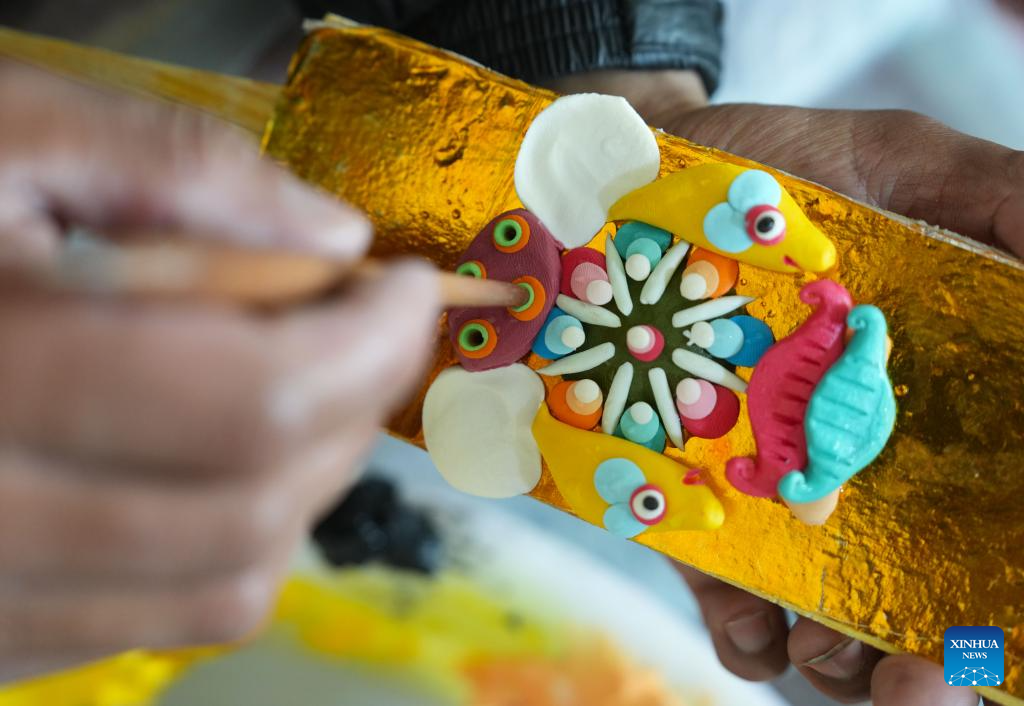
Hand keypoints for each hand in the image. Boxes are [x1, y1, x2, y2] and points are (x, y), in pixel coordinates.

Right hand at [0, 64, 438, 680]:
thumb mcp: (0, 135)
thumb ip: (176, 170)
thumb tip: (333, 236)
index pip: (255, 397)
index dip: (368, 342)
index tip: (406, 288)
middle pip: (256, 501)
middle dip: (353, 406)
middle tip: (366, 330)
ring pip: (228, 583)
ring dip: (308, 481)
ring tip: (307, 390)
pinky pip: (164, 620)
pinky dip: (235, 543)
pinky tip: (222, 457)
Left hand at [551, 71, 1022, 704]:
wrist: (633, 182)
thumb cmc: (776, 169)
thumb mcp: (904, 164)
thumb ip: (1004, 207)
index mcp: (934, 402)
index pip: (989, 515)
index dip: (999, 590)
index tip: (991, 635)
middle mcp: (865, 458)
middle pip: (919, 585)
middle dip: (926, 663)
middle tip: (914, 681)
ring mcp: (779, 488)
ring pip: (828, 614)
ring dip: (841, 662)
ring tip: (833, 659)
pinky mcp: (694, 498)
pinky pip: (726, 593)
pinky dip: (747, 632)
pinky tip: (754, 626)